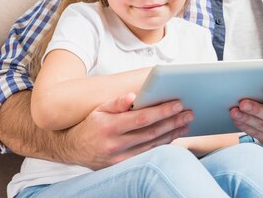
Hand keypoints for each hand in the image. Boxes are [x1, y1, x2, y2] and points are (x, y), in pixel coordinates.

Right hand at [65, 92, 192, 169]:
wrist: (73, 149)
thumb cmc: (90, 124)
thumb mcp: (99, 109)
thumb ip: (116, 102)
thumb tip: (133, 96)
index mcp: (109, 126)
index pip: (141, 118)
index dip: (161, 111)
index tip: (178, 104)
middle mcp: (115, 144)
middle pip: (151, 132)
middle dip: (172, 122)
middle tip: (189, 113)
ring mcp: (119, 158)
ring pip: (152, 145)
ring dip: (172, 134)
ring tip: (185, 123)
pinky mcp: (123, 166)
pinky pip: (147, 154)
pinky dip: (162, 145)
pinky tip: (173, 136)